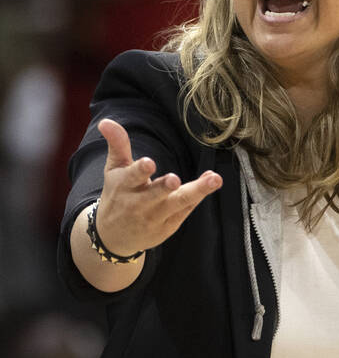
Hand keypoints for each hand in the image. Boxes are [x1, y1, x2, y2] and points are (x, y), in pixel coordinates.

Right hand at [92, 118, 222, 254]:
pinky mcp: (169, 226)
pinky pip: (186, 209)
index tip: (148, 162)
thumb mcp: (115, 170)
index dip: (140, 170)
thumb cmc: (118, 195)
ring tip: (213, 179)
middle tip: (174, 179)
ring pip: (178, 203)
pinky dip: (200, 196)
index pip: (131, 176)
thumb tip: (106, 122)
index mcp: (124, 186)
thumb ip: (117, 145)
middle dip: (164, 187)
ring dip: (197, 192)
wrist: (113, 236)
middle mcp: (139, 203)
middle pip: (155, 194)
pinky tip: (213, 182)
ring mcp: (156, 216)